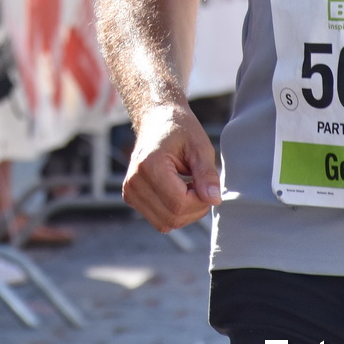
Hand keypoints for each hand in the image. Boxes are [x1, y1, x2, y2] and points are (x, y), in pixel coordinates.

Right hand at [121, 104, 220, 231]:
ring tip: (188, 185)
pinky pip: (159, 220)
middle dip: (194, 208)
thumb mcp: (200, 147)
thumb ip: (207, 174)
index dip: (200, 201)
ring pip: (166, 224)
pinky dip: (174, 211)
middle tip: (201, 184)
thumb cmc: (180, 130)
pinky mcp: (130, 197)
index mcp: (149, 166)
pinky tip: (178, 190)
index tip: (207, 183)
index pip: (179, 204)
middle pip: (172, 218)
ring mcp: (129, 191)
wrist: (156, 120)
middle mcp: (134, 182)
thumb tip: (214, 201)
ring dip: (185, 211)